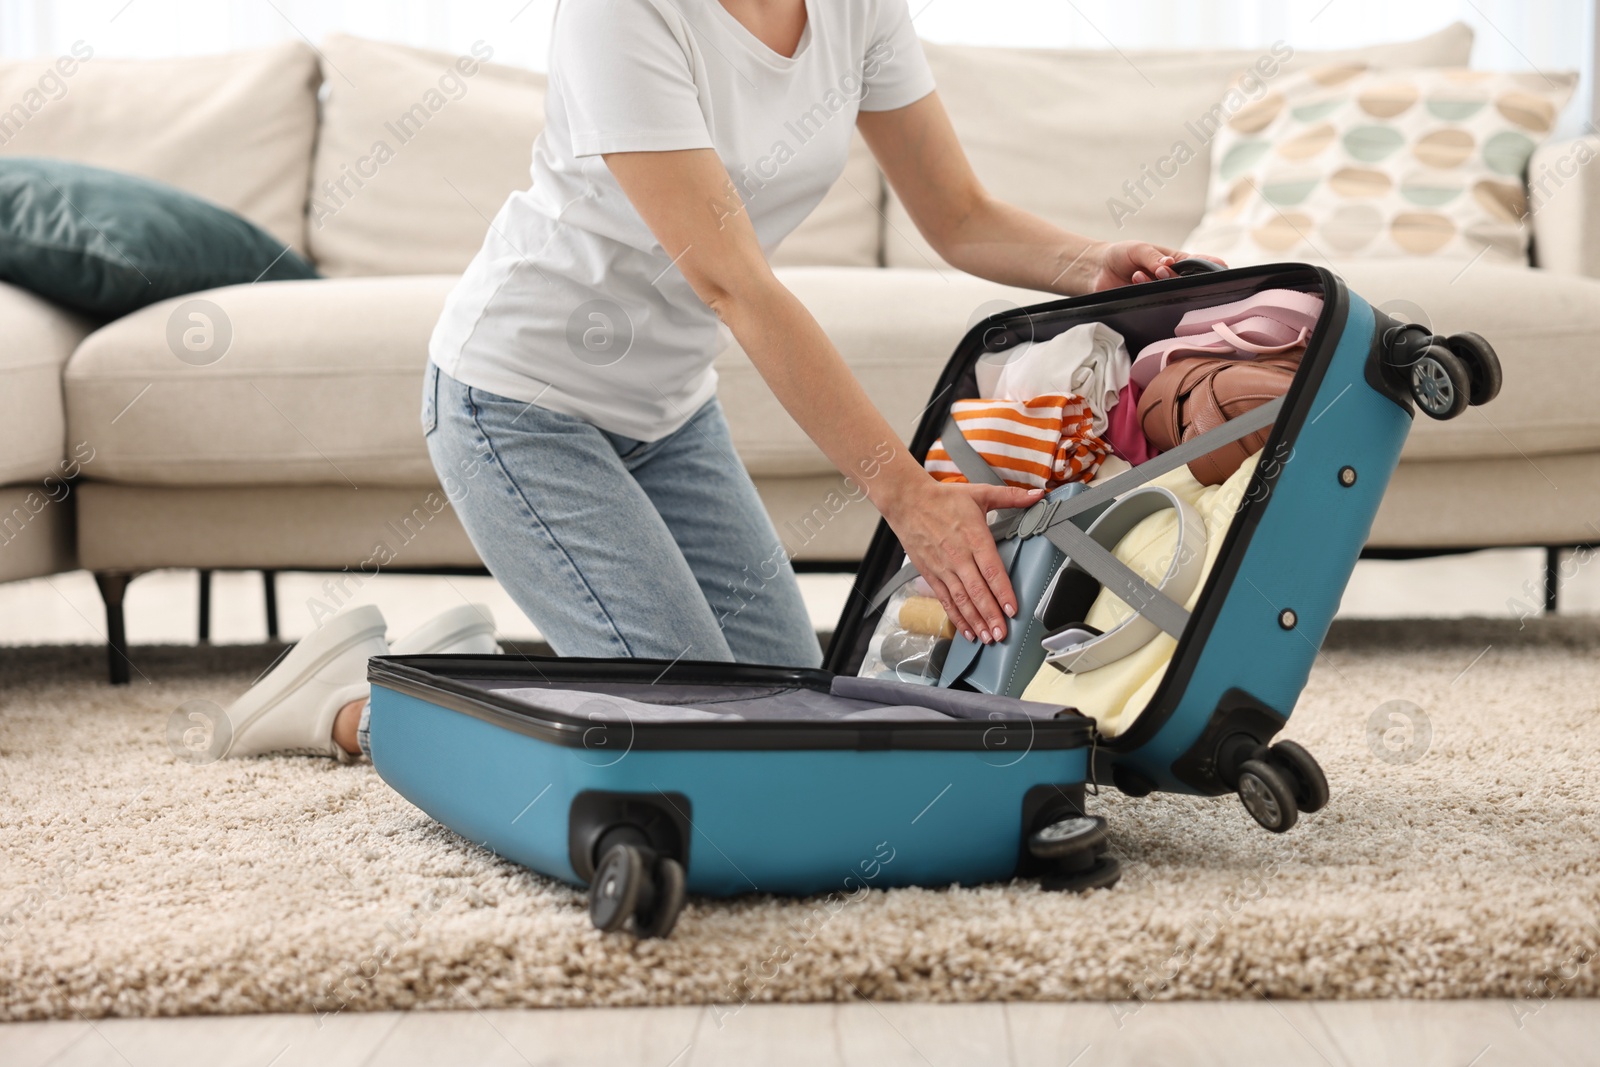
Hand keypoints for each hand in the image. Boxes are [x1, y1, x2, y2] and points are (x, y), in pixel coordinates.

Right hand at [880, 476, 1045, 644]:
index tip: (1012, 609)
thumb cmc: (943, 498)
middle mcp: (958, 556)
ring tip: (987, 638)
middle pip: (977, 591)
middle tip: (1002, 634)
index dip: (1002, 592)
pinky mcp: (931, 574)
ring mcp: (943, 567)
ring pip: (961, 600)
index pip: (991, 570)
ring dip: (975, 621)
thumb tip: (1038, 495)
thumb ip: (1011, 497)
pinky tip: (966, 631)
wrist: (907, 501)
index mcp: (973, 537)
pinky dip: (956, 617)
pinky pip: (945, 600)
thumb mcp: (980, 493)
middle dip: (990, 615)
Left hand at [1083, 241, 1227, 290]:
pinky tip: (1134, 280)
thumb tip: (1167, 265)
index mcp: (1177, 261)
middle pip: (1188, 283)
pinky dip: (1145, 291)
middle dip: (1177, 278)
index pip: (1200, 264)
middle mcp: (1172, 279)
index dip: (1212, 266)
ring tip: (1138, 273)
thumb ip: (1154, 257)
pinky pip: (1154, 304)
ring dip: (1157, 283)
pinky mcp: (1148, 305)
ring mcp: (1161, 293)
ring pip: (1171, 294)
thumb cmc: (1121, 255)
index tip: (1221, 267)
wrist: (1096, 271)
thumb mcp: (1139, 249)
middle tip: (1160, 270)